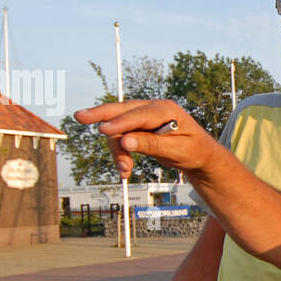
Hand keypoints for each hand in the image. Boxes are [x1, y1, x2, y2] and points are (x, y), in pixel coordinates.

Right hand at [72, 100, 224, 178]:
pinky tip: (125, 169)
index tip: (104, 130)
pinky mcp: (140, 128)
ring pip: (119, 128)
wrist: (201, 156)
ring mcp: (145, 118)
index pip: (139, 114)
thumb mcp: (177, 151)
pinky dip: (120, 153)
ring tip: (125, 171)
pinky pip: (122, 137)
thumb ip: (151, 145)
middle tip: (79, 117)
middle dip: (101, 116)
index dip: (120, 122)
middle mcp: (153, 109)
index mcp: (166, 110)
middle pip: (122, 111)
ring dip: (117, 150)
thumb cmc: (194, 151)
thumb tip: (125, 140)